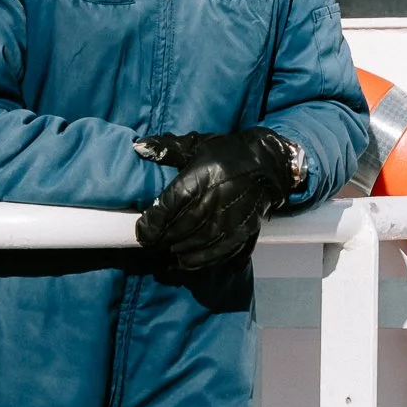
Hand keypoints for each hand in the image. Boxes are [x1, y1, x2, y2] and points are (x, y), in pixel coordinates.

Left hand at [134, 127, 299, 272]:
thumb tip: (138, 147)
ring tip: (170, 253)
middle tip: (153, 245)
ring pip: (201, 241)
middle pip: (183, 226)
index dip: (153, 222)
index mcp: (202, 175)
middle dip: (165, 238)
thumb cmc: (227, 152)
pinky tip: (190, 261)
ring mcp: (233, 215)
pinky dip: (204, 259)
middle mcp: (217, 196)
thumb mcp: (196, 145)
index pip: (171, 203)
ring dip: (182, 250)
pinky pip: (222, 249)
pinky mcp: (245, 228)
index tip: (142, 233)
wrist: (268, 160)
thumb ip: (167, 148)